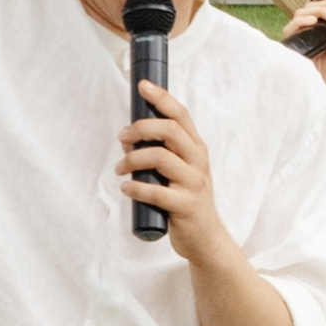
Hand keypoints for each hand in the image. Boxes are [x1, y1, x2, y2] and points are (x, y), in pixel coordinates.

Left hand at [120, 78, 235, 265]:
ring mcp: (194, 183)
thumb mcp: (178, 172)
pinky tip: (126, 188)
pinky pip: (156, 191)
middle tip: (122, 137)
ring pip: (160, 158)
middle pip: (169, 131)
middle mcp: (198, 161)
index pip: (180, 115)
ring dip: (132, 160)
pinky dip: (136, 188)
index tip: (142, 86)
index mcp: (196, 148)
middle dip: (140, 128)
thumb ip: (160, 153)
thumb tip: (128, 138)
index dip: (161, 98)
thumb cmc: (185, 200)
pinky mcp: (186, 205)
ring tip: (120, 169)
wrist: (206, 238)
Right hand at [280, 0, 325, 104]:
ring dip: (319, 12)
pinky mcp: (290, 51)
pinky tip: (314, 22)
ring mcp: (297, 44)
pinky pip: (290, 29)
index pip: (317, 12)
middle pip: (308, 9)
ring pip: (299, 15)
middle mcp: (304, 39)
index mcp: (316, 39)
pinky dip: (301, 22)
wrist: (322, 106)